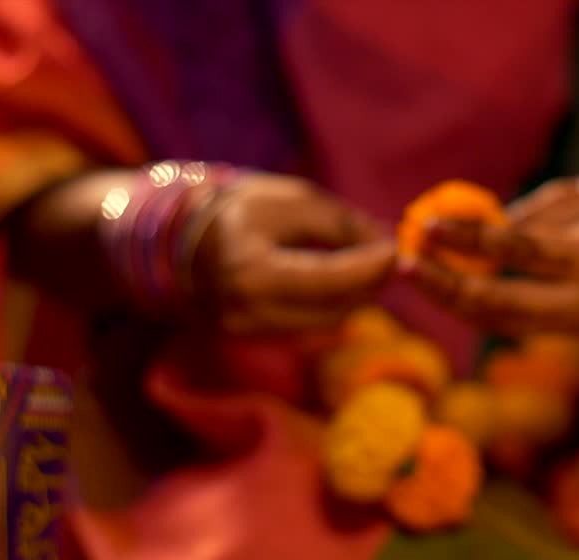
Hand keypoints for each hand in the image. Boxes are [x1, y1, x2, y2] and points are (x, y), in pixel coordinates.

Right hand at [200, 174, 393, 333]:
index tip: (396, 248)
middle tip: (392, 257)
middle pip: (332, 307)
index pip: (326, 278)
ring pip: (327, 322)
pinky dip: (334, 305)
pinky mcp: (254, 340)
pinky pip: (310, 326)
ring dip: (358, 297)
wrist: (182, 238)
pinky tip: (346, 282)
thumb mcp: (292, 201)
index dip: (368, 266)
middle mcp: (247, 311)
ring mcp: (249, 332)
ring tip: (373, 267)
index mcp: (250, 269)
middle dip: (370, 283)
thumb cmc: (243, 209)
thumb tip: (386, 243)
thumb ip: (340, 221)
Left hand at [408, 176, 578, 334]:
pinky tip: (435, 286)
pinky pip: (501, 327)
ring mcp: (568, 327)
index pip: (520, 250)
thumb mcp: (577, 202)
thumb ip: (525, 215)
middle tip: (403, 263)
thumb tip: (465, 224)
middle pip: (499, 301)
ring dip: (446, 299)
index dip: (470, 238)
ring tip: (409, 271)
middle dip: (445, 285)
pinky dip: (465, 308)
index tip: (428, 225)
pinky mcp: (554, 338)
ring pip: (494, 322)